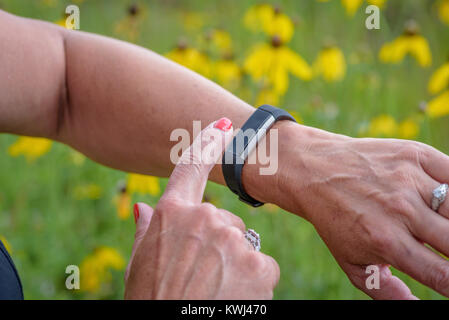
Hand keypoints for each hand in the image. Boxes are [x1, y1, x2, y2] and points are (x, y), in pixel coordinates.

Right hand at [124, 118, 279, 299]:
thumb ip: (145, 231)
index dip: (208, 142)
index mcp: (172, 214)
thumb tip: (140, 207)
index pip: (192, 166)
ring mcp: (233, 239)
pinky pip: (263, 264)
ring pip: (244, 243)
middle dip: (220, 241)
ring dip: (236, 263)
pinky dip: (254, 281)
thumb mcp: (139, 265)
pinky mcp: (258, 263)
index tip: (225, 126)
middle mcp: (204, 218)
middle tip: (202, 274)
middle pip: (225, 218)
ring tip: (215, 291)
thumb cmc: (152, 300)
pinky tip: (234, 298)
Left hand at [244, 122, 448, 299]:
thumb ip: (384, 291)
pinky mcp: (414, 154)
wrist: (313, 170)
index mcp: (386, 241)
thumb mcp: (351, 262)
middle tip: (444, 249)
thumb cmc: (334, 219)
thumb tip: (416, 305)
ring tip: (444, 228)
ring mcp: (409, 179)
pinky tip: (448, 202)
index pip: (443, 275)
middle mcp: (401, 210)